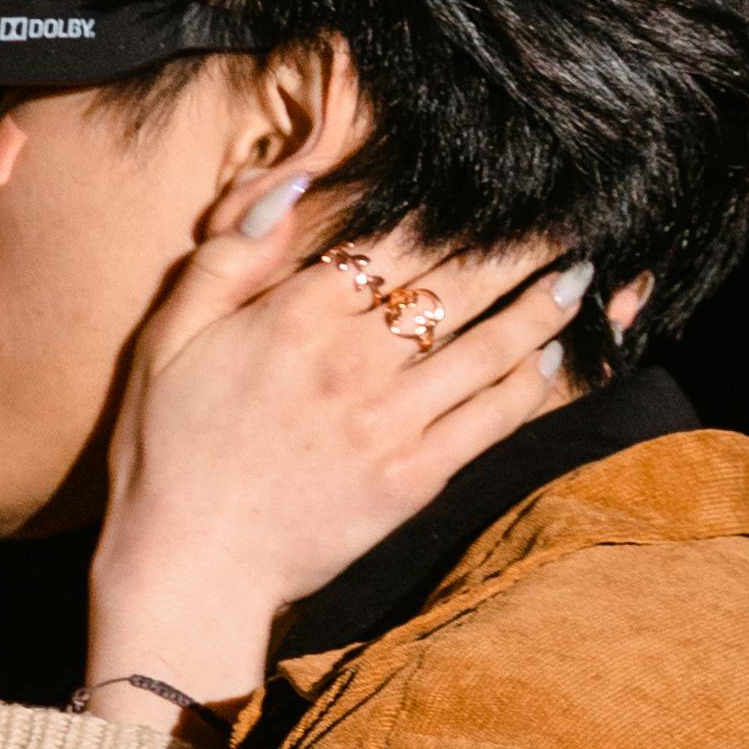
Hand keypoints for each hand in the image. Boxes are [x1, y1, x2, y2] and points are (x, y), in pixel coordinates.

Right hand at [86, 175, 597, 706]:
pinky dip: (531, 384)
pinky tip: (553, 356)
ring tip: (580, 276)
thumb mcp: (170, 334)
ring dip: (543, 307)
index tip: (494, 188)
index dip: (453, 209)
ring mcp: (390, 423)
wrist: (189, 567)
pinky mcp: (413, 479)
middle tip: (567, 217)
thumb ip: (231, 252)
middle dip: (519, 246)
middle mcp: (353, 362)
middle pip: (459, 283)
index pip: (397, 240)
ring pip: (490, 347)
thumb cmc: (168, 449)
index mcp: (295, 316)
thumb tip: (294, 181)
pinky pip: (491, 420)